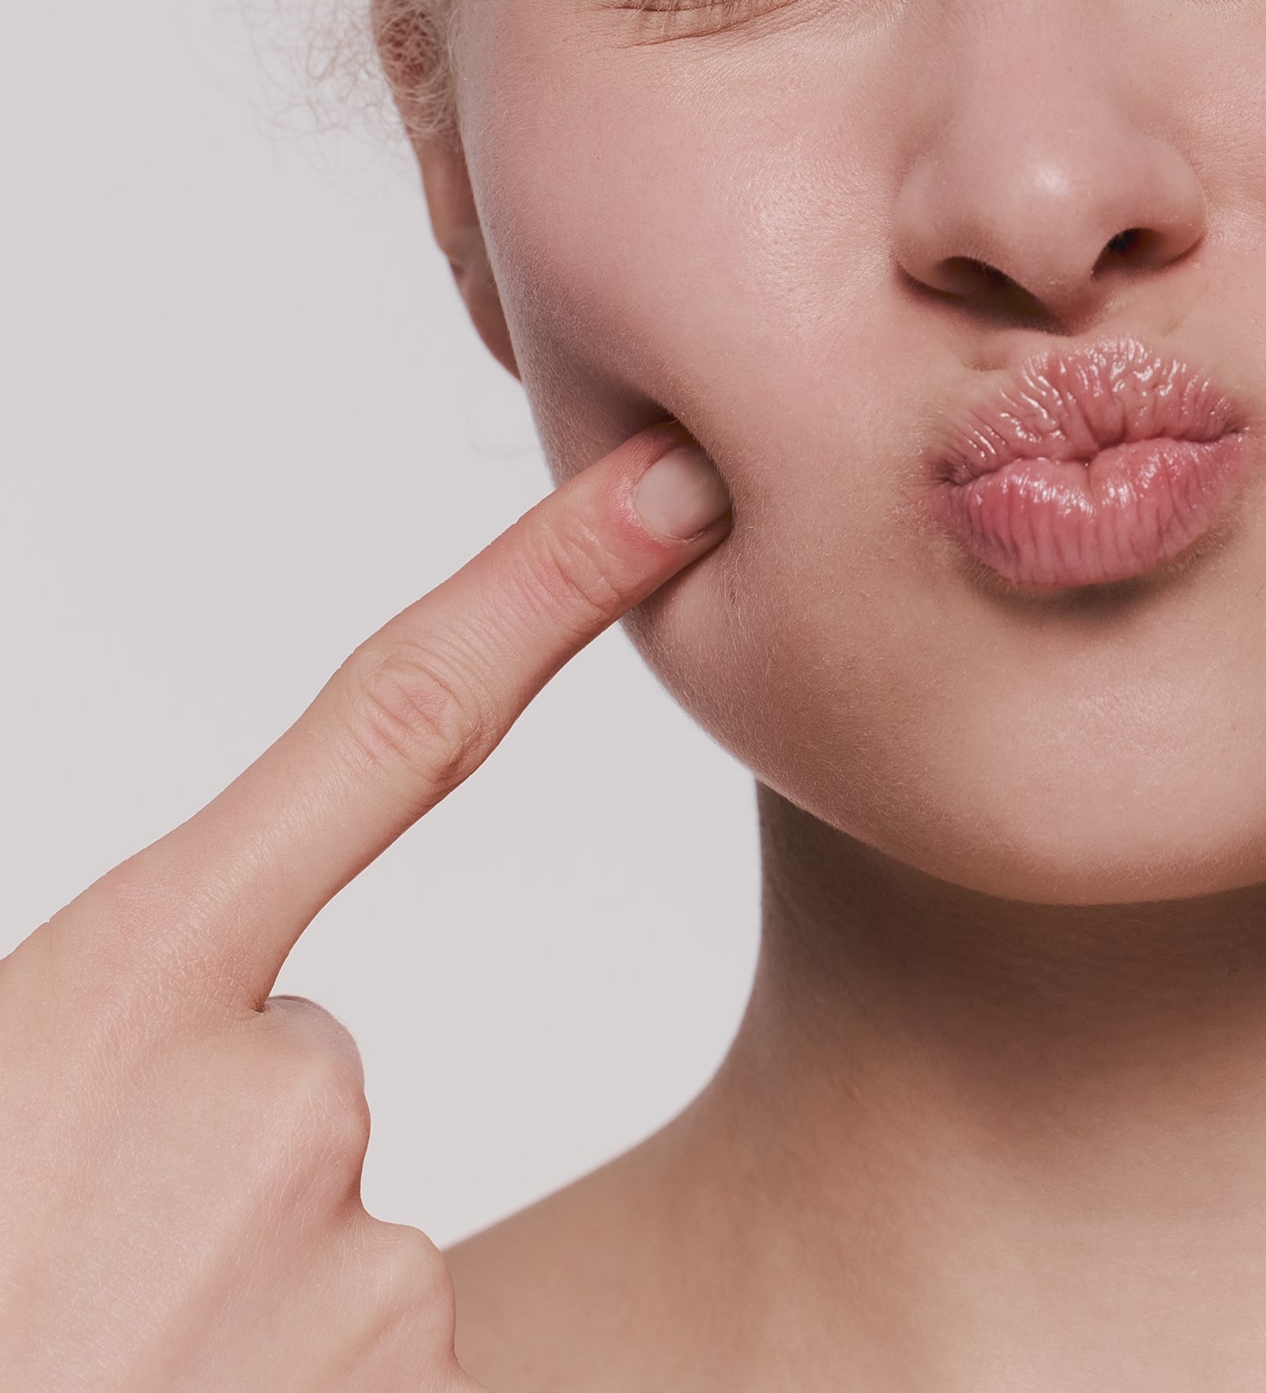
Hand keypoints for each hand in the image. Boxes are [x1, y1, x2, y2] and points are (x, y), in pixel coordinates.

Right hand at [0, 427, 729, 1391]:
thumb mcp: (2, 1078)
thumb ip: (88, 1024)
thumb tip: (159, 1042)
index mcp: (120, 998)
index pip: (387, 729)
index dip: (543, 588)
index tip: (674, 486)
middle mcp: (279, 1103)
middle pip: (305, 1066)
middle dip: (207, 1150)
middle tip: (61, 1281)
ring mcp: (357, 1266)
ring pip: (326, 1225)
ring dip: (217, 1295)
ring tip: (88, 1363)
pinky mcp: (419, 1386)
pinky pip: (364, 1352)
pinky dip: (273, 1387)